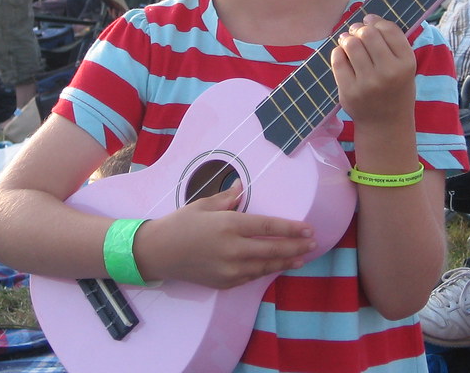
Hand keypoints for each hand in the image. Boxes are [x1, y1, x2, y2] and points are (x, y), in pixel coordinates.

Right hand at [135, 182, 315, 288]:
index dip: (291, 229)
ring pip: (265, 267)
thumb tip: (242, 186)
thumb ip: (227, 198)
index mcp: (228, 225)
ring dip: (285, 262)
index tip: (308, 229)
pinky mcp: (224, 282)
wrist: (157, 253)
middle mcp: (232, 249)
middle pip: (272, 250)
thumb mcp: (204, 205)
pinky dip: (266, 271)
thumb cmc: (180, 224)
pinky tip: (276, 267)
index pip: (268, 227)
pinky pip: (251, 277)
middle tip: (312, 244)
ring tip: (301, 258)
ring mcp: (229, 269)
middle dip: (295, 247)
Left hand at [331, 14, 415, 129]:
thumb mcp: (404, 66)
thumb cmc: (395, 88)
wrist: (385, 124)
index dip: (376, 21)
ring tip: (349, 42)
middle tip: (357, 32)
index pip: (389, 29)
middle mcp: (388, 73)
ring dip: (347, 38)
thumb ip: (391, 43)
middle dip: (360, 28)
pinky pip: (337, 60)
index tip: (370, 22)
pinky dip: (338, 52)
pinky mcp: (349, 91)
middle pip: (368, 33)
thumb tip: (368, 18)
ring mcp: (367, 83)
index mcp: (406, 63)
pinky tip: (343, 54)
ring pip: (351, 44)